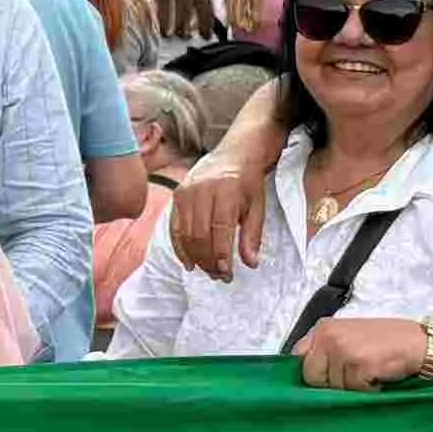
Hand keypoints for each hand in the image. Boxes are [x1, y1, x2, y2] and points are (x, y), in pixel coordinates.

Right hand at [165, 155, 267, 280]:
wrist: (234, 155)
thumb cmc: (248, 184)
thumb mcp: (258, 208)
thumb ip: (252, 236)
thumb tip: (251, 264)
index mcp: (226, 191)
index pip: (220, 229)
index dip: (221, 255)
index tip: (227, 273)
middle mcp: (202, 190)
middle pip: (199, 234)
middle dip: (208, 261)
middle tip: (219, 276)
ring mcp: (186, 192)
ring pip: (185, 234)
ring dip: (196, 258)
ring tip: (208, 271)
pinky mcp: (177, 195)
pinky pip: (174, 228)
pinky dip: (180, 248)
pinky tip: (190, 263)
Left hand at [296, 315, 432, 393]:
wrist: (421, 345)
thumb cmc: (388, 343)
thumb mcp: (350, 338)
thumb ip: (327, 352)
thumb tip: (306, 377)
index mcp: (323, 328)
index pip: (299, 358)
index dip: (313, 373)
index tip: (325, 380)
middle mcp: (328, 336)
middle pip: (312, 377)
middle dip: (331, 384)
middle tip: (355, 377)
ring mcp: (342, 349)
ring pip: (333, 387)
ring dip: (352, 389)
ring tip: (370, 375)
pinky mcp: (357, 363)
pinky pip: (354, 391)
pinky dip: (368, 391)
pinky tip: (379, 378)